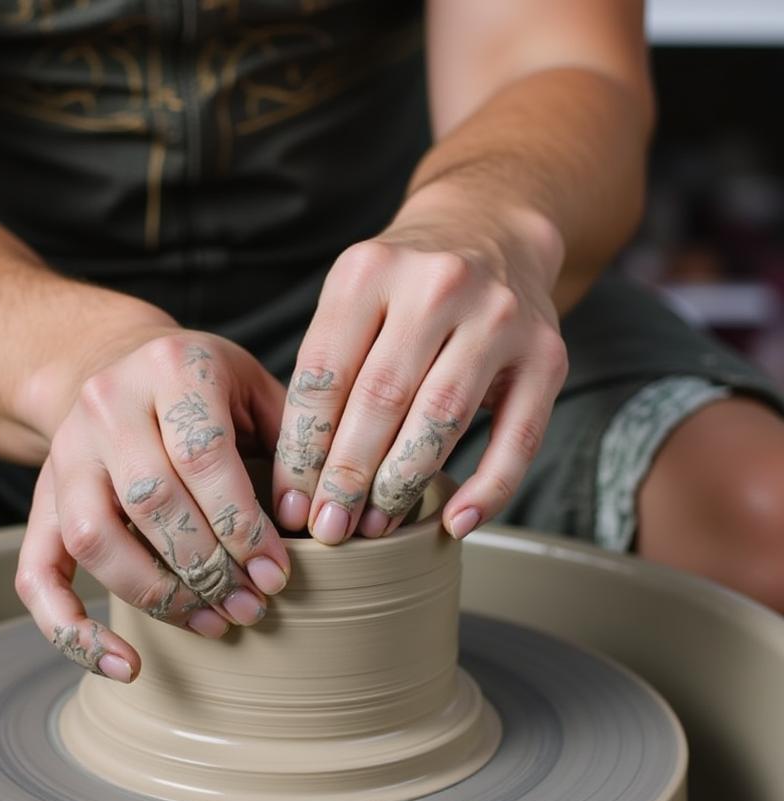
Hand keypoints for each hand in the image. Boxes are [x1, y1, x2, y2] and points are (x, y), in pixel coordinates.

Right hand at [16, 330, 289, 682]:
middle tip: (251, 606)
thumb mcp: (254, 388)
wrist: (114, 366)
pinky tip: (125, 665)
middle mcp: (106, 405)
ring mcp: (65, 455)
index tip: (276, 575)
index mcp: (170, 367)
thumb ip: (290, 444)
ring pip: (95, 539)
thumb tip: (310, 522)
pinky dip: (73, 632)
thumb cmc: (204, 388)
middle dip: (207, 568)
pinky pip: (36, 576)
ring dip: (157, 596)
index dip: (241, 525)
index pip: (203, 456)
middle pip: (150, 501)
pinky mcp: (40, 502)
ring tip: (210, 623)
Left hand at [272, 183, 567, 543]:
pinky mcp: (548, 354)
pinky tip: (457, 522)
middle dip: (347, 478)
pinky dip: (488, 488)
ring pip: (442, 419)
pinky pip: (518, 437)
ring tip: (374, 528)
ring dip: (402, 486)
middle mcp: (437, 285)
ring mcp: (499, 317)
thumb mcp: (353, 299)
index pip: (325, 375)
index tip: (291, 503)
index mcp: (370, 270)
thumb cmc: (405, 285)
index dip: (304, 449)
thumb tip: (299, 479)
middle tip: (328, 530)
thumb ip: (328, 369)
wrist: (492, 229)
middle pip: (381, 400)